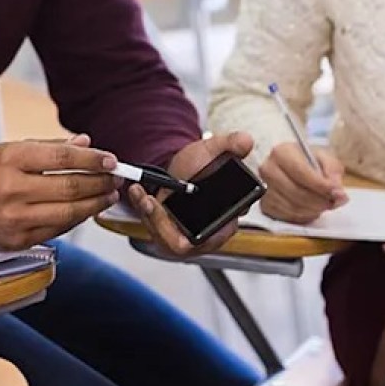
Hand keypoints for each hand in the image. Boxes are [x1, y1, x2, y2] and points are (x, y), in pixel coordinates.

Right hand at [0, 133, 118, 248]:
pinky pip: (59, 229)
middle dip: (99, 182)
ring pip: (68, 212)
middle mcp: (10, 189)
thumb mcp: (17, 149)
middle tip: (116, 178)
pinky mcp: (19, 240)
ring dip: (95, 203)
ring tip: (109, 194)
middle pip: (69, 187)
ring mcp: (14, 218)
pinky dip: (78, 218)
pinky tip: (89, 209)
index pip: (61, 158)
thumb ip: (53, 147)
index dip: (91, 160)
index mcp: (10, 159)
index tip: (111, 160)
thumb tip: (86, 142)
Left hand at [127, 131, 255, 257]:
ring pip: (163, 238)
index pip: (213, 237)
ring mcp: (184, 234)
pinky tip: (138, 192)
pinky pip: (154, 229)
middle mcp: (205, 234)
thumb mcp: (216, 149)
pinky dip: (143, 211)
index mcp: (225, 221)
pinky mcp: (168, 229)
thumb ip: (231, 144)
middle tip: (149, 201)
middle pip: (181, 244)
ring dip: (149, 216)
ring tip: (140, 193)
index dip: (198, 231)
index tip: (183, 208)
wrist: (188, 164)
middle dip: (162, 224)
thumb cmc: (204, 163)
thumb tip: (246, 141)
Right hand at [258, 141, 346, 223]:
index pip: (301, 172)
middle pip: (297, 192)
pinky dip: (303, 216)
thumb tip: (337, 190)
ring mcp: (264, 188)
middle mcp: (268, 169)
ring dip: (313, 210)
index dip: (321, 186)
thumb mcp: (323, 157)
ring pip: (293, 207)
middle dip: (319, 201)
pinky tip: (310, 209)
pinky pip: (287, 217)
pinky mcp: (265, 205)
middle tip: (333, 202)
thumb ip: (333, 170)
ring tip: (323, 205)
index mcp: (281, 152)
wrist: (288, 166)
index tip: (338, 193)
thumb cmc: (306, 161)